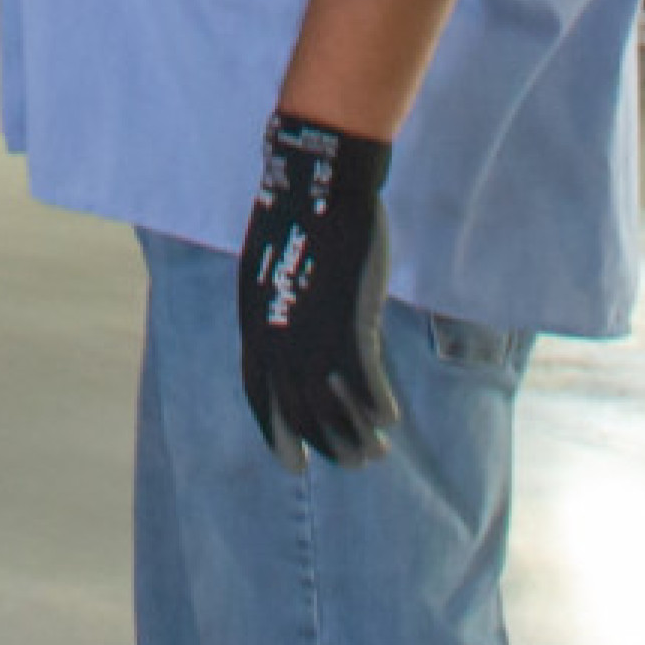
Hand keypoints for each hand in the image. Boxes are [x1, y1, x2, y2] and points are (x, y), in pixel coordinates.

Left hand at [237, 112, 395, 464]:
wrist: (318, 180)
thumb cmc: (298, 217)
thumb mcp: (272, 269)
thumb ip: (278, 310)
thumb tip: (291, 343)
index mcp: (253, 323)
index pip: (259, 397)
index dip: (275, 434)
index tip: (294, 463)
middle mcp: (276, 339)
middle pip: (299, 414)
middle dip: (327, 447)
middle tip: (356, 464)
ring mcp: (311, 335)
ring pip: (333, 410)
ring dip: (357, 439)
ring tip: (378, 453)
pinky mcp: (348, 325)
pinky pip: (364, 384)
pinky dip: (377, 407)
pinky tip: (391, 418)